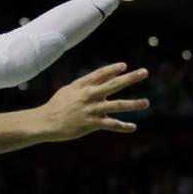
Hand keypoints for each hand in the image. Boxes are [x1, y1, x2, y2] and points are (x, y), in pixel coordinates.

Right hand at [35, 63, 149, 141]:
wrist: (46, 122)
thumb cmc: (56, 106)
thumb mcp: (68, 90)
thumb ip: (83, 85)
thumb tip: (95, 82)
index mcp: (83, 85)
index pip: (101, 73)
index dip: (113, 69)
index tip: (124, 66)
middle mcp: (89, 95)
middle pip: (114, 84)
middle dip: (130, 78)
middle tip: (144, 72)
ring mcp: (92, 109)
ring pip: (117, 105)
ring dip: (133, 104)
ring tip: (146, 103)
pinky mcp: (91, 123)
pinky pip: (111, 124)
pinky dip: (123, 126)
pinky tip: (133, 127)